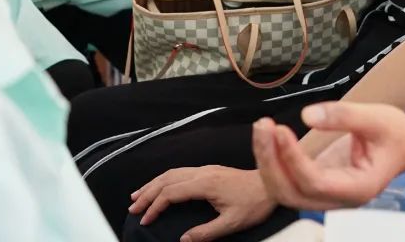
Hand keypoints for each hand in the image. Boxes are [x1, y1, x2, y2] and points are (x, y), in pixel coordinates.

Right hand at [128, 166, 276, 241]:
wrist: (272, 183)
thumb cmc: (255, 203)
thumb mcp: (231, 223)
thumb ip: (206, 232)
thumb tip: (183, 240)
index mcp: (205, 183)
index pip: (171, 193)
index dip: (155, 206)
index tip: (144, 219)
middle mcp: (203, 172)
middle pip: (167, 179)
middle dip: (147, 193)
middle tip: (132, 208)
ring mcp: (206, 169)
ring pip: (172, 173)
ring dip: (153, 184)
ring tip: (137, 196)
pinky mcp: (210, 170)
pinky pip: (180, 172)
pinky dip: (165, 180)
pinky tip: (161, 186)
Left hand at [253, 103, 404, 210]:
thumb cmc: (396, 133)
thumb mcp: (376, 117)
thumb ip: (343, 115)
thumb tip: (307, 115)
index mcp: (358, 188)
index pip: (315, 182)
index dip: (293, 159)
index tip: (280, 130)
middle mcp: (339, 198)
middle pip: (292, 194)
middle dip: (271, 162)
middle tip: (263, 126)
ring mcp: (327, 194)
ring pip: (284, 191)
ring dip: (268, 161)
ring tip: (262, 129)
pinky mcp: (318, 183)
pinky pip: (287, 180)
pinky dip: (273, 160)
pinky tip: (269, 137)